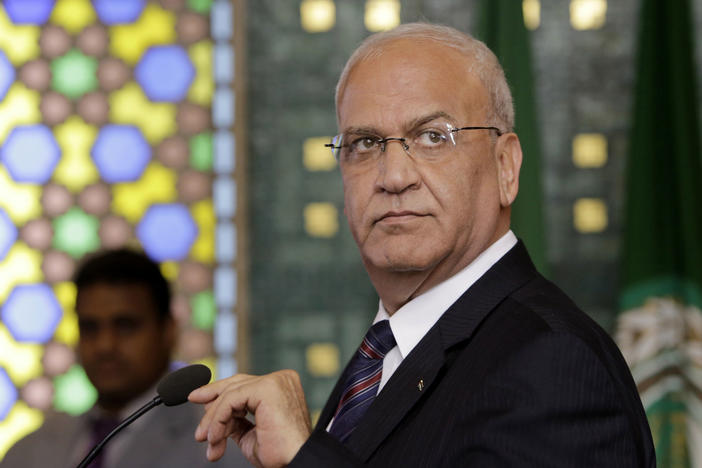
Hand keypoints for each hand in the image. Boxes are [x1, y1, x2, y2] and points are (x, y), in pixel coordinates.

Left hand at [189, 369, 311, 467]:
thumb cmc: (280, 453)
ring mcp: (275, 381)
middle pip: (236, 384)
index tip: (199, 401)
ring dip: (213, 419)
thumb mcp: (250, 433)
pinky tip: (215, 437)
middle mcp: (281, 379)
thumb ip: (234, 419)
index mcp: (281, 386)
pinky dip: (218, 419)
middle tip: (198, 423)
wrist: (293, 462)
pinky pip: (231, 400)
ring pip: (231, 393)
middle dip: (211, 402)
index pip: (244, 384)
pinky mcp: (266, 388)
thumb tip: (212, 413)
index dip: (219, 393)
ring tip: (209, 441)